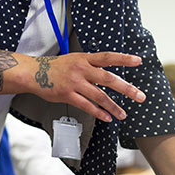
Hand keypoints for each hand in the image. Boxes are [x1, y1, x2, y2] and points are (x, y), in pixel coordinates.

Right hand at [26, 52, 145, 121]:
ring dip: (113, 106)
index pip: (108, 57)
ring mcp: (74, 82)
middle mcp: (81, 69)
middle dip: (126, 88)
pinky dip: (98, 112)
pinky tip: (107, 118)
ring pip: (99, 96)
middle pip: (108, 78)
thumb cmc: (57, 67)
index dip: (123, 58)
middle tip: (140, 96)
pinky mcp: (67, 94)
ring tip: (123, 114)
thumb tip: (109, 73)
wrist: (34, 73)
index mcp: (85, 58)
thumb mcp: (75, 59)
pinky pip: (86, 105)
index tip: (138, 61)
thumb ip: (91, 65)